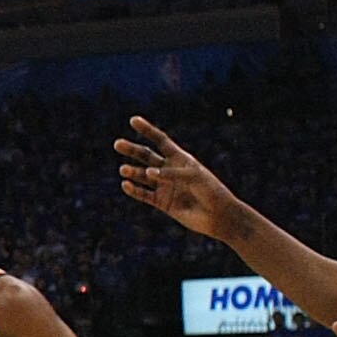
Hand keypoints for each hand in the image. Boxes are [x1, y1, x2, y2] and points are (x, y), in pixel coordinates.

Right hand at [116, 116, 245, 240]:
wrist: (219, 216)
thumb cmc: (211, 191)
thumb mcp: (194, 177)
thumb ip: (171, 174)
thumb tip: (147, 174)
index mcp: (180, 159)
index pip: (160, 141)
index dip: (147, 130)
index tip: (133, 120)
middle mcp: (169, 170)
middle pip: (146, 157)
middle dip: (132, 150)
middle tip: (117, 144)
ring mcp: (164, 186)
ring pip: (142, 176)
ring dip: (132, 172)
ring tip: (123, 170)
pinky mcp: (162, 202)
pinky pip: (144, 195)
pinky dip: (134, 190)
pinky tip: (126, 185)